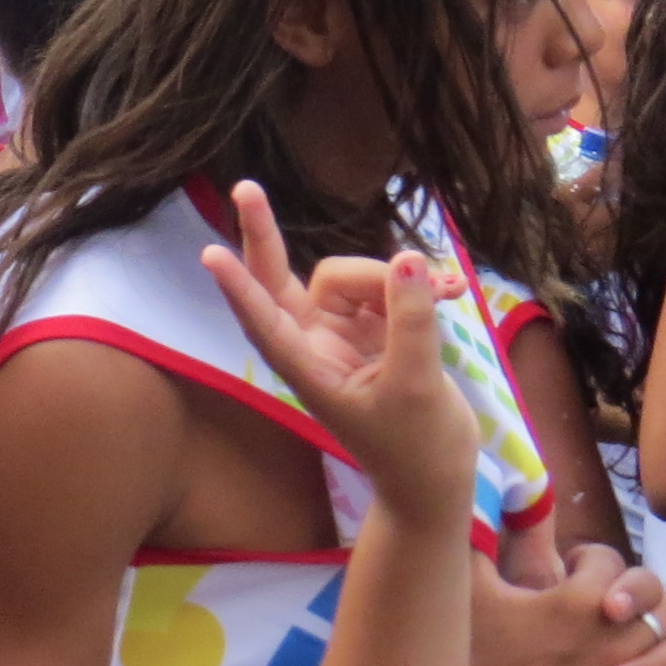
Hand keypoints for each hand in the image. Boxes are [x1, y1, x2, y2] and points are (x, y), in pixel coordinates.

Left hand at [198, 184, 474, 527]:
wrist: (438, 479)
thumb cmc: (416, 448)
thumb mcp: (416, 385)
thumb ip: (410, 321)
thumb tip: (407, 260)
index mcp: (307, 368)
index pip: (265, 321)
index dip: (240, 288)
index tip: (210, 254)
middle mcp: (315, 343)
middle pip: (283, 278)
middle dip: (266, 234)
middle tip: (245, 187)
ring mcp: (342, 331)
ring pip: (354, 276)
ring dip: (397, 275)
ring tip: (454, 294)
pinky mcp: (375, 326)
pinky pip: (389, 285)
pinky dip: (419, 284)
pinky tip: (455, 292)